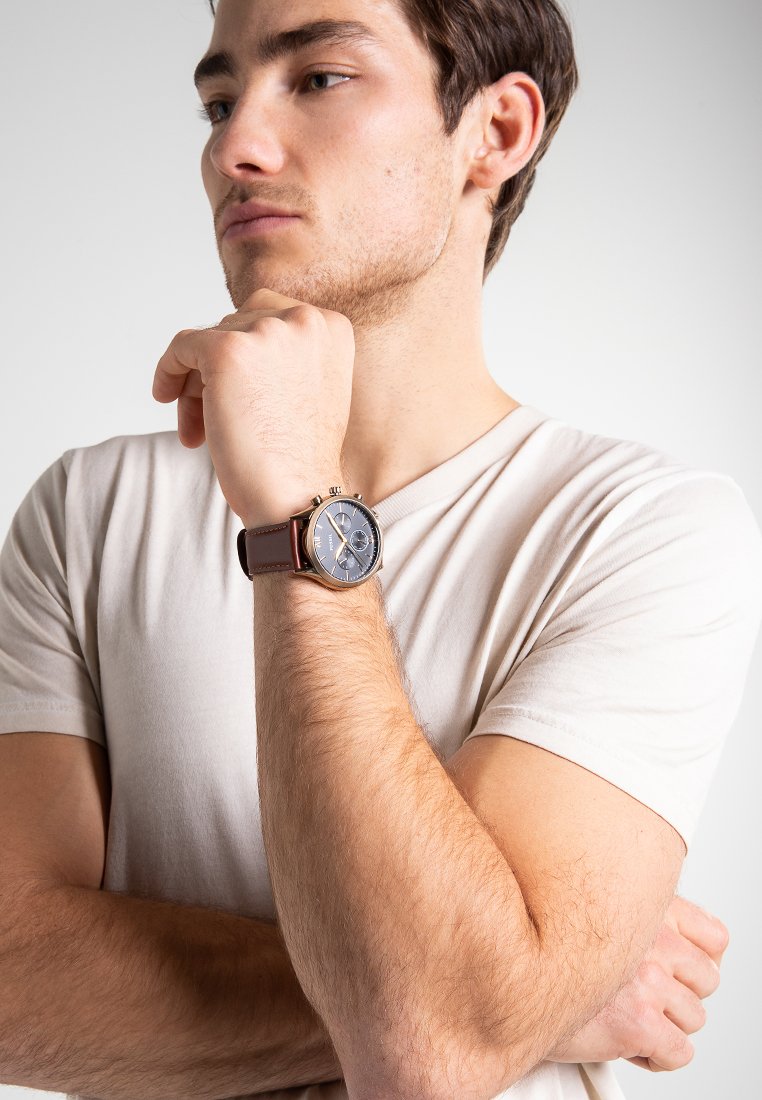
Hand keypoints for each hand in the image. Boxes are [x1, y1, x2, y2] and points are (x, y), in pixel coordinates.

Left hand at [151, 288, 355, 527]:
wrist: (298, 498)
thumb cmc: (300, 460)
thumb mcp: (309, 390)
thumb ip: (285, 356)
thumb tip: (230, 339)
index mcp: (330, 327)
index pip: (269, 316)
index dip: (247, 352)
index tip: (238, 391)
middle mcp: (304, 320)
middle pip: (238, 325)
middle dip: (220, 369)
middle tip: (212, 416)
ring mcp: (266, 332)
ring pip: (210, 339)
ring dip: (198, 382)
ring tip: (199, 430)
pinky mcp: (227, 350)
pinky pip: (182, 346)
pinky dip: (169, 370)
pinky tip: (166, 397)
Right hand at [548, 895, 728, 1070]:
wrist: (510, 976)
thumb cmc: (542, 945)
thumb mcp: (589, 908)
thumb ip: (630, 915)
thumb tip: (659, 937)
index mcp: (646, 908)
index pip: (714, 937)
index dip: (700, 960)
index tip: (679, 971)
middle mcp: (651, 939)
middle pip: (707, 980)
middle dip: (682, 994)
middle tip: (648, 998)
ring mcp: (648, 980)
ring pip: (695, 1017)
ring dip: (668, 1025)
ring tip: (632, 1018)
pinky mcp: (639, 1022)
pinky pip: (679, 1052)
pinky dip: (658, 1057)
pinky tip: (629, 1043)